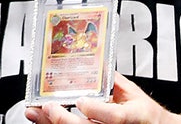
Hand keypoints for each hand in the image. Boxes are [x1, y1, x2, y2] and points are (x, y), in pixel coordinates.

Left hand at [25, 72, 180, 123]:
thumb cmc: (144, 115)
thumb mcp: (134, 94)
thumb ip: (114, 81)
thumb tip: (95, 63)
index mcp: (133, 117)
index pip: (114, 117)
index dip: (95, 110)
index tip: (80, 101)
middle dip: (63, 119)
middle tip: (49, 106)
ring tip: (35, 113)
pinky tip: (43, 120)